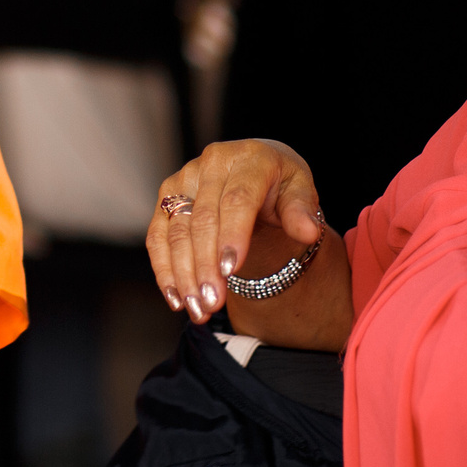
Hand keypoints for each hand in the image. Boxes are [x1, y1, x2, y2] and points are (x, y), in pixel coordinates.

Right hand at [148, 139, 324, 324]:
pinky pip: (158, 235)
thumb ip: (302, 211)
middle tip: (212, 303)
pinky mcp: (168, 195)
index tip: (230, 270)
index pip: (237, 199)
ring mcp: (185, 177)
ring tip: (196, 308)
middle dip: (205, 264)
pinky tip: (175, 297)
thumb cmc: (281, 186)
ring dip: (183, 273)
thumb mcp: (300, 193)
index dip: (232, 235)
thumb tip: (308, 231)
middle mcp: (212, 163)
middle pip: (203, 219)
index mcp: (250, 158)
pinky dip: (164, 268)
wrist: (256, 172)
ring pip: (176, 230)